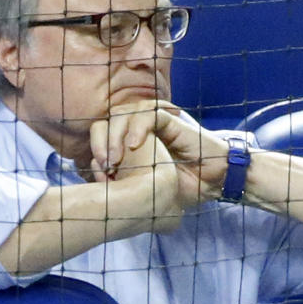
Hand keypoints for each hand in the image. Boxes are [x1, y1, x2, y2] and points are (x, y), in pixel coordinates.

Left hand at [90, 112, 181, 233]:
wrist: (210, 182)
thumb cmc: (177, 186)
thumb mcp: (142, 189)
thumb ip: (120, 183)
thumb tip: (92, 189)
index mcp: (127, 142)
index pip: (100, 134)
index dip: (93, 149)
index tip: (93, 172)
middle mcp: (137, 129)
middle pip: (106, 122)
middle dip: (99, 142)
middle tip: (102, 165)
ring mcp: (153, 123)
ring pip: (124, 114)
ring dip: (114, 136)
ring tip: (114, 160)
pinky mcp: (169, 119)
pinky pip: (148, 115)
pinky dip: (137, 127)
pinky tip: (134, 146)